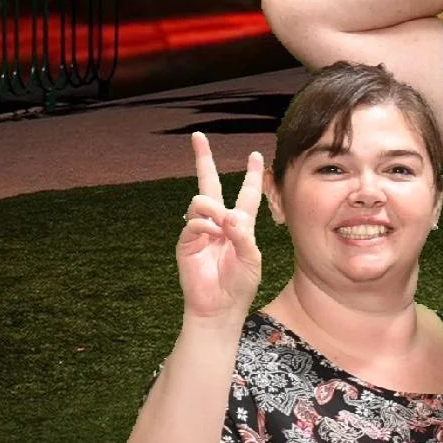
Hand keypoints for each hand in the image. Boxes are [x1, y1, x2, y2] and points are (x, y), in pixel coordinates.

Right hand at [179, 131, 263, 322]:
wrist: (221, 306)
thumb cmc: (240, 283)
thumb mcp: (252, 258)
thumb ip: (243, 235)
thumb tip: (228, 215)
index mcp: (241, 223)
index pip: (247, 193)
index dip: (252, 174)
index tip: (256, 155)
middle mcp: (219, 222)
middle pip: (209, 183)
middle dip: (203, 159)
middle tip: (198, 136)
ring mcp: (200, 230)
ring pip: (201, 201)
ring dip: (213, 209)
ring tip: (221, 226)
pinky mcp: (186, 242)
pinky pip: (192, 223)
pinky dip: (204, 227)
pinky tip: (212, 236)